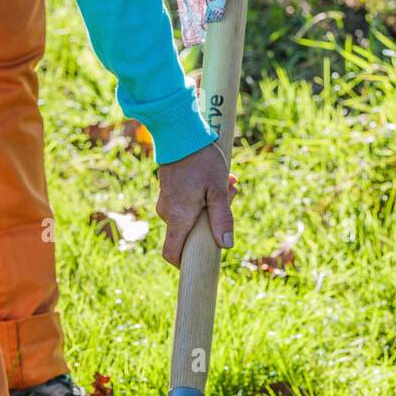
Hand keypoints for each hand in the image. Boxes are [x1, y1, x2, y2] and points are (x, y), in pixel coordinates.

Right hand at [156, 142, 237, 266]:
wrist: (179, 133)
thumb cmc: (200, 160)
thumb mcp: (217, 189)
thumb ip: (222, 218)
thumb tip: (226, 245)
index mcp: (179, 218)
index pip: (172, 253)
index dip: (183, 263)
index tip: (198, 261)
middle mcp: (168, 214)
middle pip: (188, 233)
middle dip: (211, 222)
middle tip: (230, 196)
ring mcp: (166, 202)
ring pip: (190, 215)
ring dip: (210, 205)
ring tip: (226, 182)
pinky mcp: (169, 191)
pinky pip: (186, 203)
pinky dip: (202, 197)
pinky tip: (216, 178)